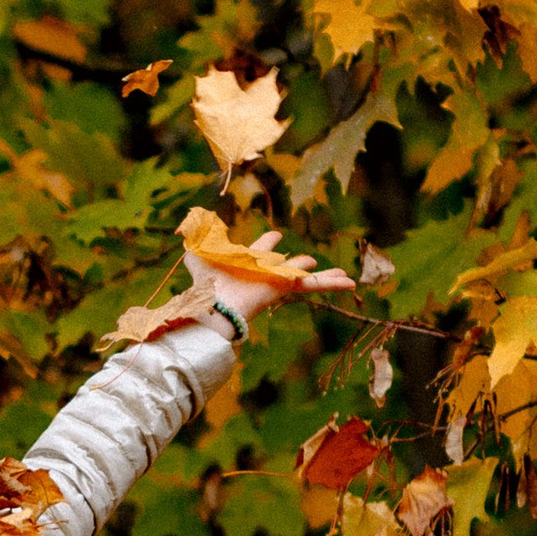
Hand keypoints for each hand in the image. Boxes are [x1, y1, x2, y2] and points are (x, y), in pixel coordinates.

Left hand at [181, 240, 354, 328]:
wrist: (214, 303)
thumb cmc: (206, 283)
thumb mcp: (198, 257)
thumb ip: (195, 244)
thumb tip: (186, 232)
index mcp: (248, 262)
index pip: (261, 251)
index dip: (267, 244)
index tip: (275, 237)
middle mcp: (265, 272)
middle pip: (286, 265)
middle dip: (294, 263)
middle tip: (309, 261)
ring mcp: (277, 280)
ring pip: (305, 277)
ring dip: (324, 277)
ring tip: (343, 276)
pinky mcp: (287, 287)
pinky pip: (312, 285)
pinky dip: (332, 284)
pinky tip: (349, 281)